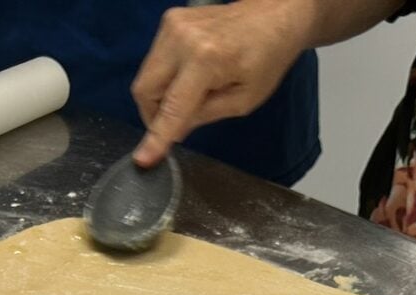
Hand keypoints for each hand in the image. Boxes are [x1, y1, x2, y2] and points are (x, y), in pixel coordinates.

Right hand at [131, 0, 316, 167]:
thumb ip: (205, 115)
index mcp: (206, 59)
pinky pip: (154, 60)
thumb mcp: (244, 100)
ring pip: (146, 75)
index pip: (173, 107)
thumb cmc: (267, 58)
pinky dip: (166, 77)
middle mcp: (181, 38)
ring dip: (160, 95)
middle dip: (154, 114)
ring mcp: (173, 25)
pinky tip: (190, 76)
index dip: (157, 136)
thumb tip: (174, 130)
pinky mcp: (170, 20)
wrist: (272, 15)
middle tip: (176, 125)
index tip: (143, 159)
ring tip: (191, 94)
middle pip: (145, 89)